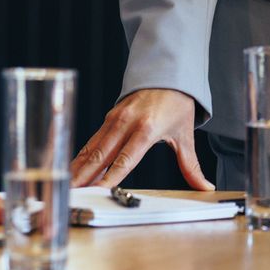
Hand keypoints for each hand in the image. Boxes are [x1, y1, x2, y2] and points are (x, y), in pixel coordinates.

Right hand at [70, 88, 211, 190]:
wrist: (169, 73)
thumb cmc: (177, 104)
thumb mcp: (185, 135)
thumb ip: (191, 165)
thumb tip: (205, 187)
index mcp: (147, 129)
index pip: (124, 160)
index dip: (109, 178)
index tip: (97, 193)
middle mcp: (126, 124)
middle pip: (100, 156)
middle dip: (83, 178)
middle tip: (69, 196)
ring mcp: (114, 120)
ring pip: (91, 149)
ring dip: (76, 169)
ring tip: (64, 188)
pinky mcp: (108, 118)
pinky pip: (92, 142)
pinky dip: (80, 158)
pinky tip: (71, 172)